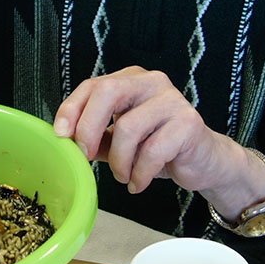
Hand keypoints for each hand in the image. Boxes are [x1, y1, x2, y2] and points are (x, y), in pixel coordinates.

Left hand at [53, 67, 264, 213]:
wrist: (204, 162)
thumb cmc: (159, 147)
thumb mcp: (120, 142)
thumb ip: (95, 138)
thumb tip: (65, 141)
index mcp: (130, 80)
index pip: (93, 85)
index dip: (72, 109)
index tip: (61, 135)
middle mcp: (151, 82)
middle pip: (108, 92)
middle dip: (89, 127)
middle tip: (85, 155)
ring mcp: (172, 100)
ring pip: (128, 127)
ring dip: (119, 160)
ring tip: (123, 176)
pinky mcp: (189, 123)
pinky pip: (152, 150)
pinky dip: (140, 173)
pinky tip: (138, 183)